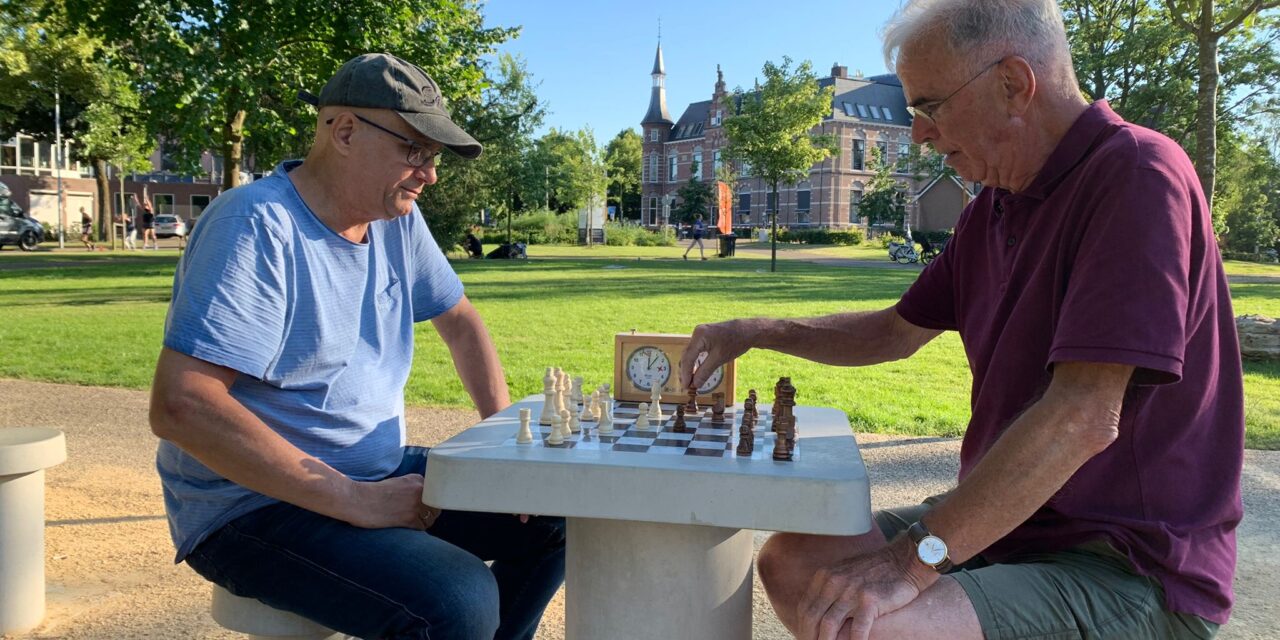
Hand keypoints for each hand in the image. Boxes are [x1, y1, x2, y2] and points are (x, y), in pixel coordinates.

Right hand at [343, 474, 440, 530]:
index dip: (431, 499)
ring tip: (413, 520)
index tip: (425, 504)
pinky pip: (422, 526)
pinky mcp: (409, 518)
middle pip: (436, 504)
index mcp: (416, 479)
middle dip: (430, 510)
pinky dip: (418, 527)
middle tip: (419, 514)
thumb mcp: (396, 482)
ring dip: (425, 520)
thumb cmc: (374, 493)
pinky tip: (409, 525)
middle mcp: (419, 490)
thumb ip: (412, 487)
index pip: (436, 491)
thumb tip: (424, 500)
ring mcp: (415, 504)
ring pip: (431, 516)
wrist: (359, 500)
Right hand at [679, 319, 756, 389]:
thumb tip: (695, 384)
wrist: (749, 331)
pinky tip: (697, 371)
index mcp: (699, 336)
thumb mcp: (719, 359)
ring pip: (691, 353)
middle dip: (687, 371)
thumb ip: (705, 372)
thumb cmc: (736, 342)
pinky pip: (697, 351)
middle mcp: (697, 333)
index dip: (686, 374)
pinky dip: (696, 361)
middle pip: (687, 355)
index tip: (686, 387)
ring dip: (691, 367)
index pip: (688, 358)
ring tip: (691, 381)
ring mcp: (701, 334)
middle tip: (688, 386)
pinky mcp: (705, 336)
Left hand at [797, 538, 933, 639]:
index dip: (802, 627)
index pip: (805, 607)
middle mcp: (834, 582)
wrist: (905, 561)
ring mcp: (851, 590)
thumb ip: (830, 589)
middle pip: (812, 617)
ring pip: (829, 625)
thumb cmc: (877, 571)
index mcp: (825, 576)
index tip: (805, 638)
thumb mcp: (845, 573)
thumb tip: (816, 611)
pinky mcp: (869, 600)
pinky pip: (857, 629)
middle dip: (810, 637)